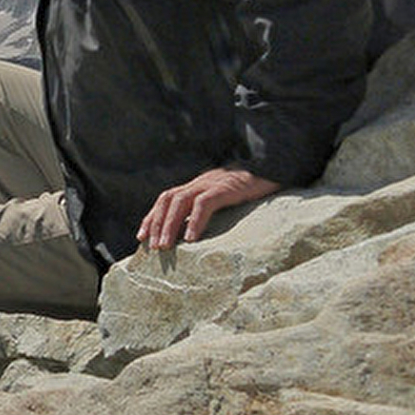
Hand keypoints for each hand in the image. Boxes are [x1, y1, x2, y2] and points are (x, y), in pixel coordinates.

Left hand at [136, 167, 281, 250]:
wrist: (272, 167)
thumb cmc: (249, 188)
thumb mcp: (223, 197)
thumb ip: (208, 208)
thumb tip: (194, 232)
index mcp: (195, 186)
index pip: (165, 199)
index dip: (152, 217)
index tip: (142, 237)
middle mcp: (198, 183)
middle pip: (167, 200)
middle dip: (156, 224)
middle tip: (153, 247)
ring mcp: (210, 184)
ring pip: (180, 202)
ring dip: (169, 225)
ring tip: (166, 246)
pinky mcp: (225, 188)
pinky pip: (204, 204)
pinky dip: (195, 221)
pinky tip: (191, 239)